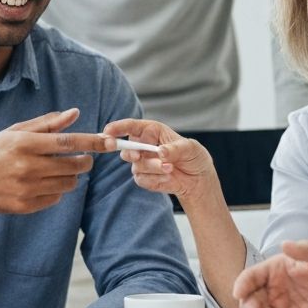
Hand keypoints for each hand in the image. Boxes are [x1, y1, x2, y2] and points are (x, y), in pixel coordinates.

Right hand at [0, 109, 114, 214]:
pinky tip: (43, 184)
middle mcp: (27, 166)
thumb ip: (47, 123)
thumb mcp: (17, 132)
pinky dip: (56, 191)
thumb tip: (75, 113)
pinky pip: (56, 198)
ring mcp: (26, 188)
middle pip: (73, 165)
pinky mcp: (26, 205)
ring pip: (68, 183)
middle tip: (84, 159)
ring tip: (58, 170)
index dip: (92, 142)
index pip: (67, 142)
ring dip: (70, 176)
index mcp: (25, 144)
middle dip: (85, 161)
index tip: (109, 142)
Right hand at [102, 117, 216, 203]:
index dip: (118, 127)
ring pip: (136, 165)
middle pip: (127, 148)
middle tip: (139, 156)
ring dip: (153, 167)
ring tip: (170, 168)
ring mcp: (142, 162)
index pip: (131, 127)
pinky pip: (142, 179)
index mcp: (152, 131)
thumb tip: (161, 152)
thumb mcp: (190, 148)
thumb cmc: (194, 157)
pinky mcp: (144, 178)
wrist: (198, 180)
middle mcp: (144, 146)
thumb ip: (174, 149)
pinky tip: (169, 178)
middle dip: (131, 153)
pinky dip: (156, 179)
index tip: (109, 131)